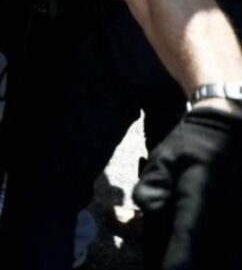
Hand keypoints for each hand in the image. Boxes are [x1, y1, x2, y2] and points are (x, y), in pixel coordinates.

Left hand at [133, 106, 241, 268]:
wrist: (230, 125)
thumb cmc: (193, 144)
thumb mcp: (164, 156)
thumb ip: (153, 182)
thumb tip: (147, 207)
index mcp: (200, 197)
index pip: (188, 237)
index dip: (179, 261)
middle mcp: (226, 211)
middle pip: (214, 253)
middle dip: (196, 261)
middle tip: (174, 264)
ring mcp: (241, 216)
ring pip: (232, 252)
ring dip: (217, 258)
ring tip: (193, 257)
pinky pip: (240, 245)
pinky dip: (230, 252)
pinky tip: (219, 254)